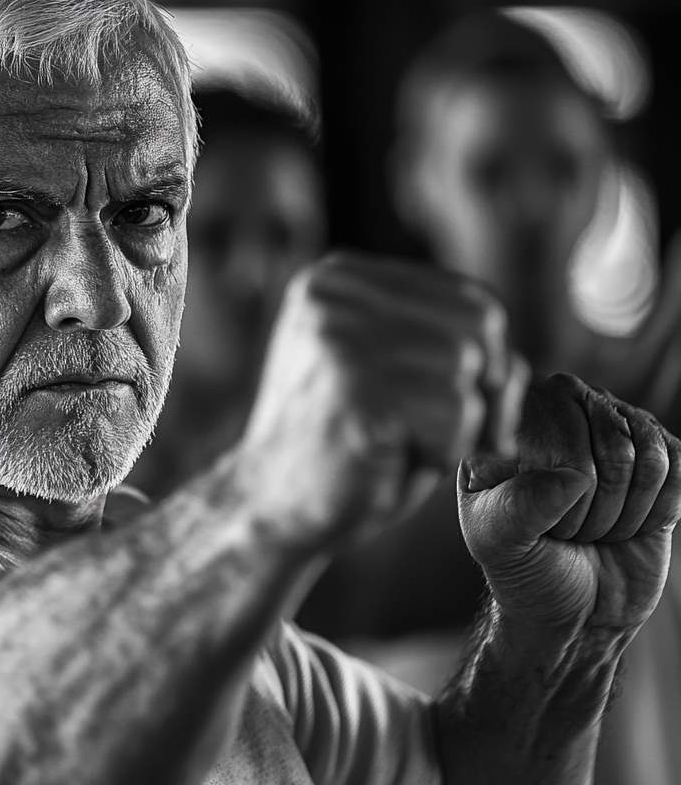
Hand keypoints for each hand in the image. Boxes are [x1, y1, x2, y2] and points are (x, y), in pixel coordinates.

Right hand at [239, 251, 528, 548]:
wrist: (267, 507)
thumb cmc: (339, 449)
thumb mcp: (392, 378)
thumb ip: (445, 348)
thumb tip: (517, 365)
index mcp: (339, 277)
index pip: (469, 298)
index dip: (488, 363)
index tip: (464, 413)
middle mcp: (335, 291)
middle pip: (478, 321)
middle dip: (485, 391)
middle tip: (448, 438)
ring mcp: (340, 332)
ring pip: (469, 365)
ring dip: (458, 425)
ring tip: (404, 445)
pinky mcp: (355, 383)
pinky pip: (455, 410)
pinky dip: (442, 449)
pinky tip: (390, 460)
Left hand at [460, 373, 680, 635]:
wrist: (573, 607)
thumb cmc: (524, 569)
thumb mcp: (496, 544)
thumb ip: (517, 507)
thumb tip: (575, 476)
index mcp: (507, 427)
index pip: (555, 429)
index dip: (560, 489)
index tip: (543, 526)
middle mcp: (557, 413)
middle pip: (610, 437)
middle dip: (597, 503)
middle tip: (571, 533)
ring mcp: (607, 428)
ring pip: (648, 450)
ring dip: (629, 507)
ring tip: (597, 529)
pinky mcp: (654, 455)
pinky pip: (678, 463)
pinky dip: (658, 508)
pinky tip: (630, 526)